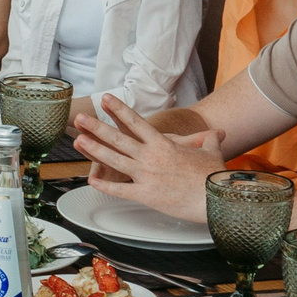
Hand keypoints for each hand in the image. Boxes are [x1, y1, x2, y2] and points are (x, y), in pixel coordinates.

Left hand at [71, 95, 225, 220]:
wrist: (215, 197)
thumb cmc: (212, 175)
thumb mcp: (211, 151)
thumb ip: (208, 140)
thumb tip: (218, 134)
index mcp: (163, 144)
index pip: (136, 122)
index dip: (119, 109)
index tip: (106, 99)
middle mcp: (151, 157)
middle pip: (118, 139)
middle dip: (97, 127)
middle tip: (80, 118)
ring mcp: (146, 175)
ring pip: (115, 160)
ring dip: (94, 150)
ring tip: (78, 140)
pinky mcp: (146, 195)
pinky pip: (121, 189)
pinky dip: (105, 185)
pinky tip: (91, 180)